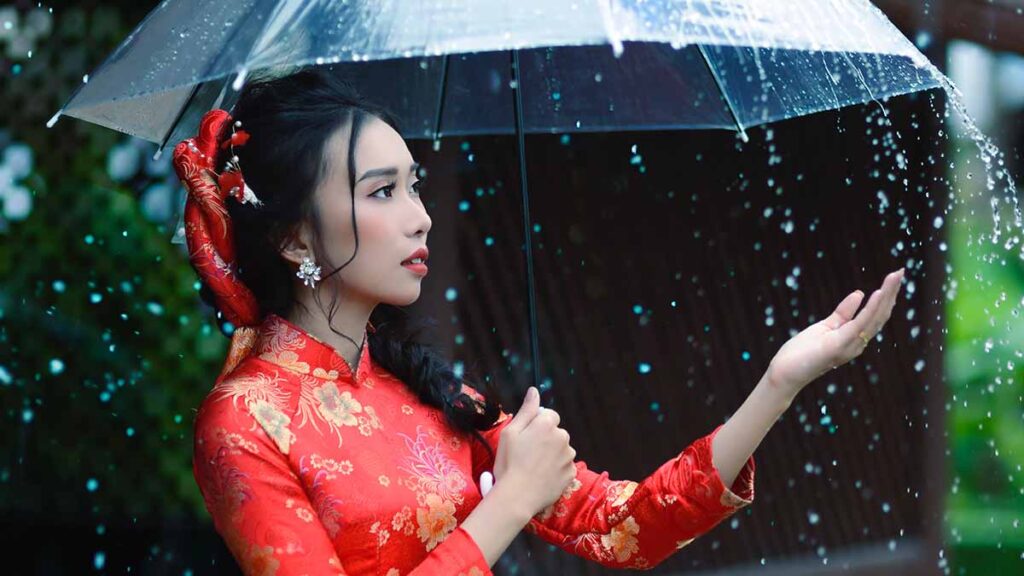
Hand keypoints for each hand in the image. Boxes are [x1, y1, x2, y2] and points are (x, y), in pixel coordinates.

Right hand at [491, 387, 576, 516]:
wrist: (518, 496)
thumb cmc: (509, 463)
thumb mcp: (510, 433)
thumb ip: (526, 410)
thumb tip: (534, 391)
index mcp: (547, 424)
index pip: (549, 415)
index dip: (537, 425)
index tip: (526, 438)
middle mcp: (562, 437)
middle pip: (556, 432)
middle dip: (546, 439)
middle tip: (528, 454)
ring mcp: (569, 456)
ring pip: (562, 449)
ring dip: (553, 454)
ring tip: (535, 467)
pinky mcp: (572, 473)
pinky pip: (565, 466)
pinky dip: (557, 469)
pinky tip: (543, 477)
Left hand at [765, 268, 904, 397]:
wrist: (785, 372)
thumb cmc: (803, 352)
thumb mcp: (826, 326)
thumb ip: (844, 312)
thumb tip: (860, 293)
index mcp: (855, 338)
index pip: (876, 315)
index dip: (886, 297)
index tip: (894, 277)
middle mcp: (858, 343)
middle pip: (881, 315)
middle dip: (892, 293)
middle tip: (900, 271)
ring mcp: (850, 345)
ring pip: (875, 317)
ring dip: (887, 295)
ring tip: (895, 276)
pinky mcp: (840, 345)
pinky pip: (860, 323)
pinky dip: (871, 308)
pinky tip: (878, 293)